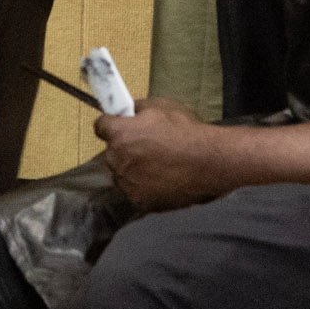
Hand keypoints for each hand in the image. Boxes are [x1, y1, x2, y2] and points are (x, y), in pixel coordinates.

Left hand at [95, 97, 219, 211]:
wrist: (209, 163)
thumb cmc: (187, 133)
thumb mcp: (162, 106)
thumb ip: (138, 107)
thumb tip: (128, 109)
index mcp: (119, 134)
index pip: (100, 126)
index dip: (112, 124)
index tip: (120, 125)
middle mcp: (117, 159)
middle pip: (112, 152)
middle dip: (125, 148)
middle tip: (147, 147)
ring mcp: (127, 183)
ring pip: (122, 174)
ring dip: (133, 170)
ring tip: (158, 166)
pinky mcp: (139, 201)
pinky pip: (135, 192)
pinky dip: (145, 188)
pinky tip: (162, 180)